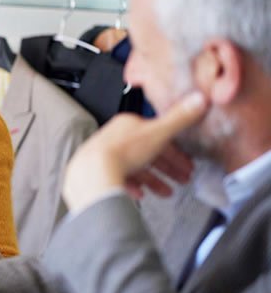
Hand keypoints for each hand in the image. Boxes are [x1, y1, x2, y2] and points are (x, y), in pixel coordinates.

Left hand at [62, 92, 208, 214]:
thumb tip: (198, 99)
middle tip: (182, 178)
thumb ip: (179, 118)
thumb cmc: (123, 152)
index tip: (186, 162)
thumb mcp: (158, 132)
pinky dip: (133, 186)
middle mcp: (114, 138)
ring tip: (167, 191)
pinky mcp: (98, 173)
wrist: (94, 174)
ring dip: (154, 180)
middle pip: (147, 152)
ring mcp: (105, 156)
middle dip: (167, 167)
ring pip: (135, 167)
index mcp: (127, 125)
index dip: (174, 150)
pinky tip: (141, 193)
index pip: (156, 135)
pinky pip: (119, 179)